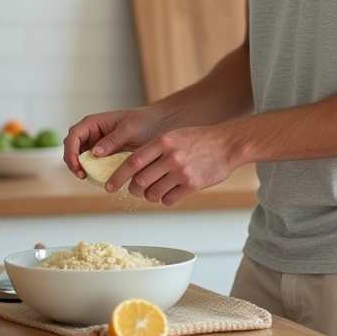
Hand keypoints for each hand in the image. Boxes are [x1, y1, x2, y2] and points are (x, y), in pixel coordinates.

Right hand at [63, 106, 159, 179]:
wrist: (156, 126)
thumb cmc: (142, 121)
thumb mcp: (128, 129)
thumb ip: (112, 140)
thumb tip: (95, 152)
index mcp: (93, 123)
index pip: (74, 135)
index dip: (71, 150)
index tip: (78, 165)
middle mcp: (91, 134)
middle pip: (73, 148)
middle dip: (74, 163)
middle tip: (82, 176)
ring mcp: (96, 146)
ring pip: (80, 159)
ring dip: (81, 169)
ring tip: (89, 178)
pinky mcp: (103, 156)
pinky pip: (93, 165)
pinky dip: (92, 172)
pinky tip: (99, 178)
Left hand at [105, 126, 236, 205]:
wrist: (227, 144)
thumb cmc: (198, 140)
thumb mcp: (173, 136)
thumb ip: (154, 149)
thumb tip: (131, 166)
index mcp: (163, 142)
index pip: (132, 162)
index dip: (117, 176)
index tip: (109, 186)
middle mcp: (171, 157)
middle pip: (139, 181)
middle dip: (133, 190)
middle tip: (134, 190)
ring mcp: (182, 172)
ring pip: (152, 193)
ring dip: (149, 196)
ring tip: (154, 191)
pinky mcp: (192, 185)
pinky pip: (169, 199)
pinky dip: (164, 199)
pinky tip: (169, 192)